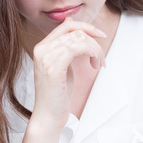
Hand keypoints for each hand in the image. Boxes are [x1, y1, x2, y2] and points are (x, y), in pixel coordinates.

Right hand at [29, 16, 105, 132]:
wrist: (48, 116)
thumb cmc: (57, 94)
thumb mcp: (64, 65)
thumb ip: (67, 47)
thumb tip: (72, 26)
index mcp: (42, 47)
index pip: (65, 26)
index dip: (86, 27)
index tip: (100, 35)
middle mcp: (41, 49)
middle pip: (74, 31)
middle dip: (93, 40)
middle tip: (100, 57)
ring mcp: (46, 58)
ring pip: (78, 39)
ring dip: (95, 49)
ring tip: (98, 63)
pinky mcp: (53, 68)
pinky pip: (76, 48)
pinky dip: (92, 53)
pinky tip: (95, 64)